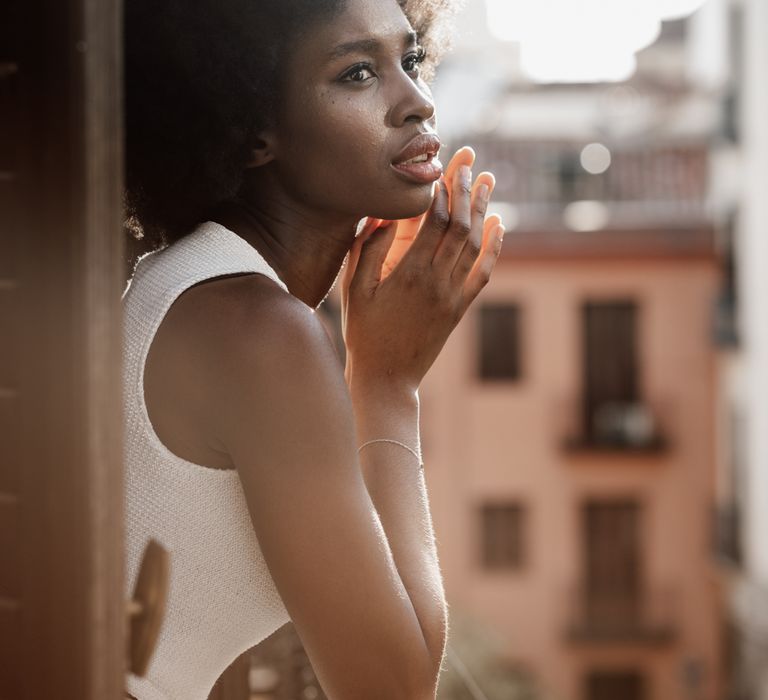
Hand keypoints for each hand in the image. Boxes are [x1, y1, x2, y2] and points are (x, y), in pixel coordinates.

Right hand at [340, 147, 504, 394]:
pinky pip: (483, 272)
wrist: (388, 379)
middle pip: (460, 224)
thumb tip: (382, 215)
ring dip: (482, 208)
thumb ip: (367, 251)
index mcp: (409, 272)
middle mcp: (437, 280)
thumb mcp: (355, 291)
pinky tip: (499, 224)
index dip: (441, 189)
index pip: (434, 219)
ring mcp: (453, 295)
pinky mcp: (460, 308)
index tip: (443, 164)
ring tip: (487, 178)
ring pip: (475, 243)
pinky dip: (494, 246)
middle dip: (465, 187)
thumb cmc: (364, 334)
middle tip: (469, 157)